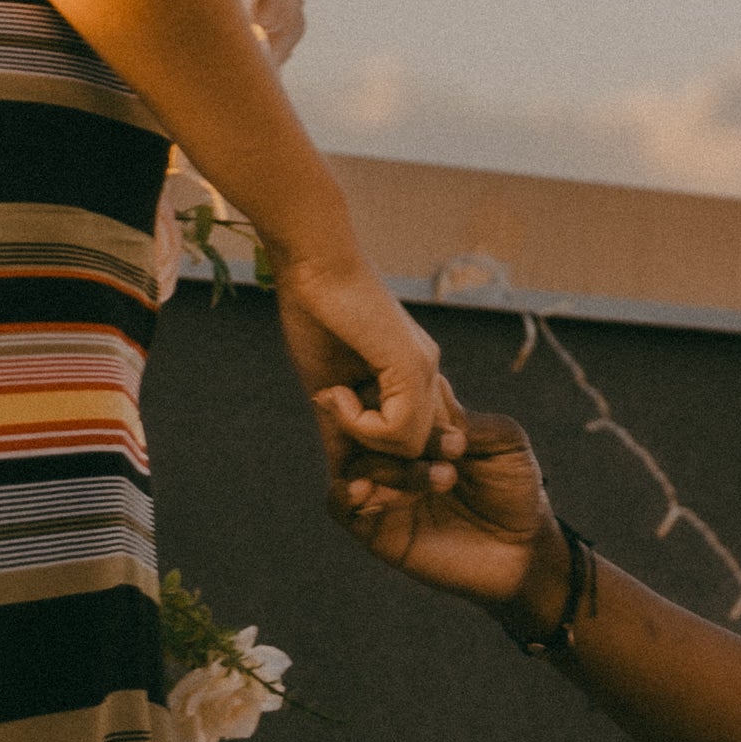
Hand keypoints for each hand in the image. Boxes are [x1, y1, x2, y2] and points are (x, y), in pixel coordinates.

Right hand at [275, 253, 457, 477]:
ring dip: (360, 436)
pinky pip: (398, 431)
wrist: (313, 264)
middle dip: (375, 462)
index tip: (348, 464)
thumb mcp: (329, 386)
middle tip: (338, 436)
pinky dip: (359, 424)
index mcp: (411, 378)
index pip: (413, 443)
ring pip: (408, 448)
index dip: (380, 464)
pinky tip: (336, 393)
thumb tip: (346, 477)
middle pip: (417, 453)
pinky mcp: (413, 367)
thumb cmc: (314, 314)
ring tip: (333, 398)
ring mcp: (425, 371)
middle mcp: (427, 375)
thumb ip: (345, 426)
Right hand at [321, 397, 554, 610]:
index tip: (420, 394)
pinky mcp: (375, 527)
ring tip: (441, 478)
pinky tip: (367, 490)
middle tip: (411, 431)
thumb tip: (430, 389)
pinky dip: (345, 494)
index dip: (394, 387)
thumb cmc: (515, 489)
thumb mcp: (505, 443)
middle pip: (356, 421)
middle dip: (377, 422)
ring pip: (351, 461)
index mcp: (420, 423)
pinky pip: (340, 505)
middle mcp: (394, 451)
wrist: (522, 551)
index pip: (387, 391)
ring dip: (386, 464)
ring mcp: (382, 487)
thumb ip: (468, 419)